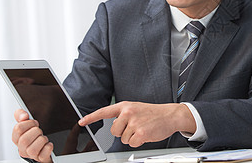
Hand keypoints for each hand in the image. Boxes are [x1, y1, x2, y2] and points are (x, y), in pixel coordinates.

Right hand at [12, 109, 52, 162]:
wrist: (43, 148)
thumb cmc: (34, 136)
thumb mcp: (27, 124)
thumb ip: (21, 116)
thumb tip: (23, 116)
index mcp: (17, 139)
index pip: (18, 129)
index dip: (29, 123)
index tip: (34, 123)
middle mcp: (22, 148)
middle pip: (24, 140)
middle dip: (36, 131)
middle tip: (39, 131)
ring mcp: (31, 155)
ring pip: (33, 149)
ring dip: (42, 140)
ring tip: (43, 138)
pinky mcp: (40, 159)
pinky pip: (43, 154)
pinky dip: (48, 147)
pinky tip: (48, 144)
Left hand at [78, 102, 195, 147]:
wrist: (170, 115)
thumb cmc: (153, 113)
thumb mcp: (136, 109)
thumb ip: (123, 114)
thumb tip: (114, 123)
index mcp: (125, 106)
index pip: (104, 112)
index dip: (91, 118)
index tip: (81, 122)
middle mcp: (128, 113)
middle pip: (114, 131)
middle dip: (122, 132)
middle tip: (135, 127)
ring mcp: (134, 123)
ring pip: (123, 139)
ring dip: (132, 137)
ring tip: (142, 128)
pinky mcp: (140, 133)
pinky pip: (131, 143)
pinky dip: (138, 142)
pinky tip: (145, 134)